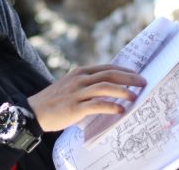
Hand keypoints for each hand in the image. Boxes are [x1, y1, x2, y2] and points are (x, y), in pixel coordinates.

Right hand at [27, 64, 146, 131]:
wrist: (35, 110)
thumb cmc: (55, 100)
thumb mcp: (71, 86)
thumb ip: (87, 85)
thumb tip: (109, 89)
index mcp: (80, 72)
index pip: (107, 67)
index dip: (124, 70)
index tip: (137, 74)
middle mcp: (80, 79)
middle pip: (109, 74)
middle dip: (129, 77)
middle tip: (143, 82)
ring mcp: (78, 92)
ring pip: (105, 87)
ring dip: (123, 91)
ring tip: (135, 96)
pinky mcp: (75, 107)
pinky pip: (97, 104)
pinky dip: (111, 106)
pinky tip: (120, 110)